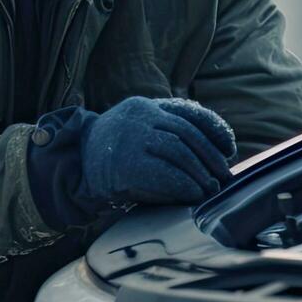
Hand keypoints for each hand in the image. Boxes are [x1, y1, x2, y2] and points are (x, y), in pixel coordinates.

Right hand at [81, 97, 235, 205]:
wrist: (73, 165)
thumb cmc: (113, 154)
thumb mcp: (137, 133)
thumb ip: (166, 134)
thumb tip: (214, 153)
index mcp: (146, 106)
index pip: (189, 112)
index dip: (214, 129)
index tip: (228, 147)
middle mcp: (139, 117)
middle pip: (186, 133)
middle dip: (210, 157)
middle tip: (222, 176)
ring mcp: (131, 138)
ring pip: (178, 151)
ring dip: (199, 173)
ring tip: (210, 189)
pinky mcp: (124, 163)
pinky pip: (163, 173)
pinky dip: (183, 185)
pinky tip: (193, 194)